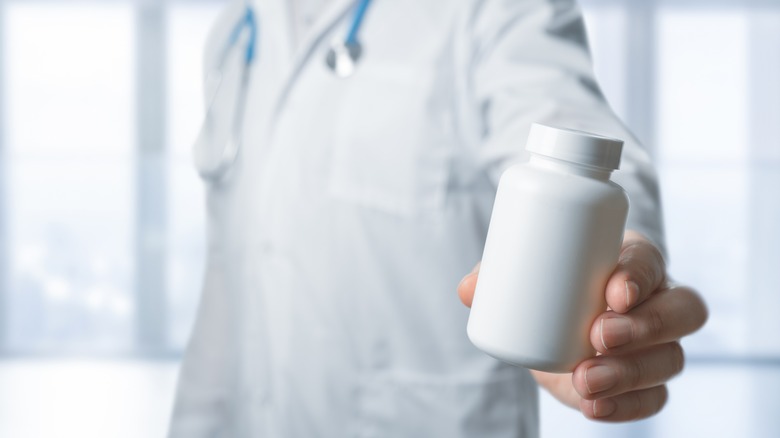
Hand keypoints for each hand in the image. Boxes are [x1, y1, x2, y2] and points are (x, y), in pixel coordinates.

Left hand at [457, 230, 707, 421]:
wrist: (549, 332)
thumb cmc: (543, 289)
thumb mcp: (521, 274)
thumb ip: (494, 275)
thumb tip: (469, 290)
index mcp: (633, 262)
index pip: (652, 260)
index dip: (640, 274)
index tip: (612, 291)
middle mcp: (659, 301)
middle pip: (681, 310)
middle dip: (645, 325)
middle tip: (597, 335)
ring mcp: (660, 345)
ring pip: (671, 358)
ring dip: (631, 372)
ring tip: (586, 379)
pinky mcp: (646, 384)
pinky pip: (656, 398)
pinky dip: (628, 407)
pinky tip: (595, 407)